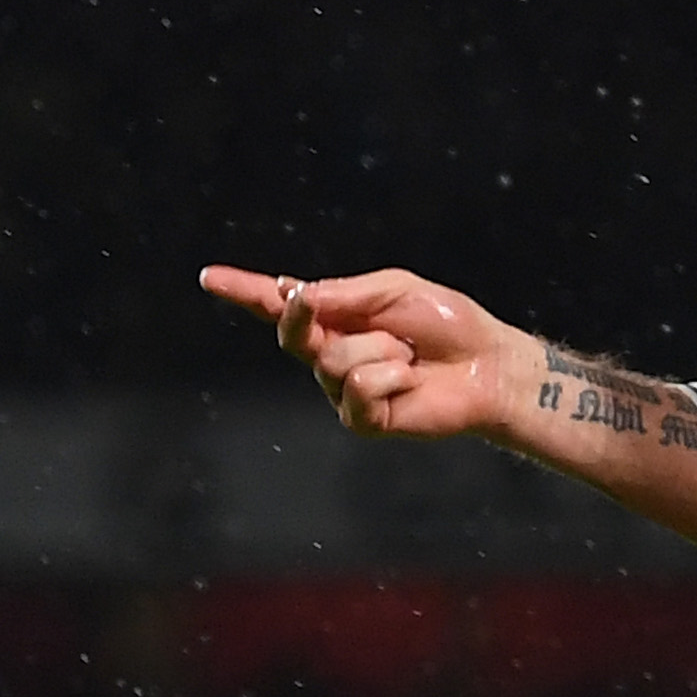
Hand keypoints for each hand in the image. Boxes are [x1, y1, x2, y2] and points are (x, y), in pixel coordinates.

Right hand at [200, 263, 531, 438]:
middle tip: (345, 310)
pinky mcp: (361, 419)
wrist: (487, 364)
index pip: (278, 306)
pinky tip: (410, 381)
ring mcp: (341, 390)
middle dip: (310, 315)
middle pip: (293, 333)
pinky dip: (390, 378)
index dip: (244, 291)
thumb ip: (344, 293)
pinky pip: (358, 390)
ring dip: (383, 350)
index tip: (209, 276)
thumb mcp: (395, 290)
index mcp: (334, 318)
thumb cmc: (446, 323)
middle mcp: (329, 354)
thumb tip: (294, 294)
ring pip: (334, 361)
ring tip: (410, 355)